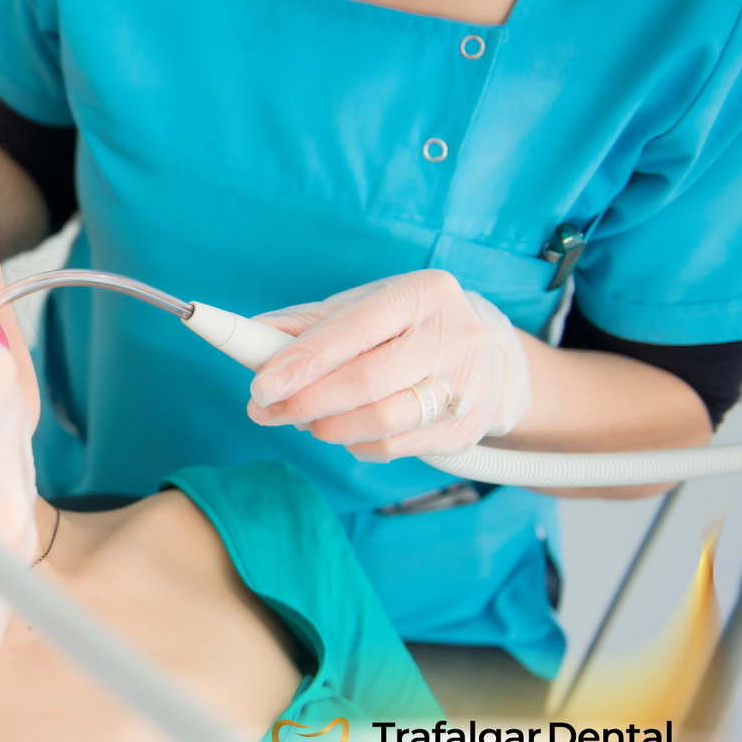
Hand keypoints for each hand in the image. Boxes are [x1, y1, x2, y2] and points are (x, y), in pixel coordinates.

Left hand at [247, 269, 531, 460]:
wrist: (488, 358)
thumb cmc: (407, 328)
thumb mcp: (364, 309)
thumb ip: (308, 324)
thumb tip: (252, 337)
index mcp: (422, 294)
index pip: (352, 330)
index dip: (302, 362)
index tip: (261, 387)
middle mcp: (455, 335)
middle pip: (365, 382)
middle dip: (305, 402)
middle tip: (265, 411)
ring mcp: (468, 385)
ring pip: (381, 421)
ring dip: (327, 427)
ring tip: (306, 420)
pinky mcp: (468, 427)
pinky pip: (395, 447)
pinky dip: (356, 444)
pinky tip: (346, 431)